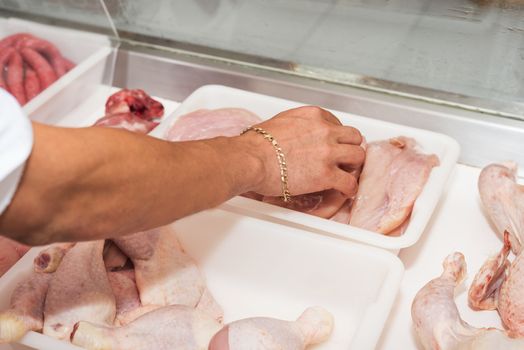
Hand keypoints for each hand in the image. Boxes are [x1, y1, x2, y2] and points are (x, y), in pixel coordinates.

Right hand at [240, 106, 364, 196]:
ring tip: (346, 174)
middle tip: (343, 158)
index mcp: (313, 116)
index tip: (333, 144)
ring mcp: (328, 152)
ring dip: (353, 166)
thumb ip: (296, 126)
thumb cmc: (256, 144)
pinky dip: (350, 188)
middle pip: (353, 137)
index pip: (337, 123)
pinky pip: (350, 181)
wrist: (251, 158)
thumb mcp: (280, 122)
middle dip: (349, 148)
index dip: (336, 136)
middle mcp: (325, 131)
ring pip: (358, 156)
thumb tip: (295, 135)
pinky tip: (345, 190)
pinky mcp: (326, 174)